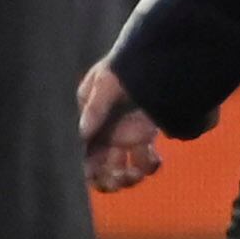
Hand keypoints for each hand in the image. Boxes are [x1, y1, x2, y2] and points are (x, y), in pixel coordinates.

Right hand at [76, 64, 162, 193]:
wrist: (157, 59)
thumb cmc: (125, 66)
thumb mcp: (107, 81)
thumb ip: (95, 107)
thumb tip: (82, 134)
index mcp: (90, 121)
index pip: (83, 153)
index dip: (89, 169)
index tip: (98, 175)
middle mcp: (105, 132)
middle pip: (101, 168)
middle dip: (110, 179)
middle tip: (124, 178)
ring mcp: (125, 135)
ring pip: (122, 169)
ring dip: (129, 177)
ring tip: (138, 172)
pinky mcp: (146, 136)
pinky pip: (144, 160)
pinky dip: (149, 165)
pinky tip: (155, 160)